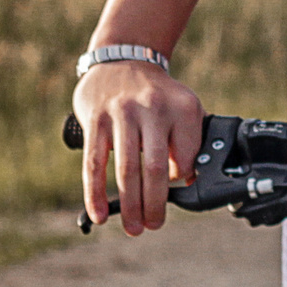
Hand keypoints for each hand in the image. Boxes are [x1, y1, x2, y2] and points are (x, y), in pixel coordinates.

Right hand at [75, 59, 206, 236]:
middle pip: (156, 167)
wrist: (123, 59)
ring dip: (130, 204)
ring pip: (126, 169)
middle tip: (154, 225)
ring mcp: (122, 113)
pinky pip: (95, 162)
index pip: (187, 156)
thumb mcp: (183, 108)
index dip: (182, 178)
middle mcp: (153, 108)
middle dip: (156, 204)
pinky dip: (96, 193)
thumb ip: (189, 141)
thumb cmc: (156, 95)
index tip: (175, 189)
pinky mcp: (96, 119)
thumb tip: (190, 182)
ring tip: (134, 228)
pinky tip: (99, 214)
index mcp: (181, 108)